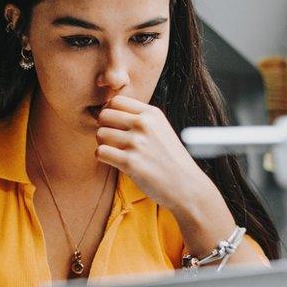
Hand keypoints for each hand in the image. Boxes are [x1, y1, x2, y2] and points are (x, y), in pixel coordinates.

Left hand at [95, 96, 265, 263]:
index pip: (116, 101)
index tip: (113, 124)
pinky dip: (103, 157)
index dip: (109, 112)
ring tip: (114, 151)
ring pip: (100, 134)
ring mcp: (137, 143)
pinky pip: (100, 152)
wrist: (186, 186)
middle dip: (103, 127)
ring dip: (102, 143)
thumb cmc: (171, 159)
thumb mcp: (161, 129)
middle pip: (104, 115)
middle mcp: (144, 125)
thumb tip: (108, 111)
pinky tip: (114, 161)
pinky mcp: (130, 162)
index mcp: (152, 114)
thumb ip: (140, 118)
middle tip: (111, 139)